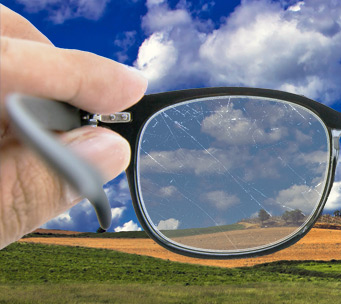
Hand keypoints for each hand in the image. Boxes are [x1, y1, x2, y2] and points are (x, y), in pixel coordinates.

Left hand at [0, 5, 146, 248]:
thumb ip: (35, 187)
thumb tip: (107, 151)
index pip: (7, 60)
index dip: (80, 73)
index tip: (131, 87)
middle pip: (1, 33)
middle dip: (49, 61)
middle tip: (85, 110)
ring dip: (25, 79)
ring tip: (42, 136)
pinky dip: (4, 92)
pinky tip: (9, 137)